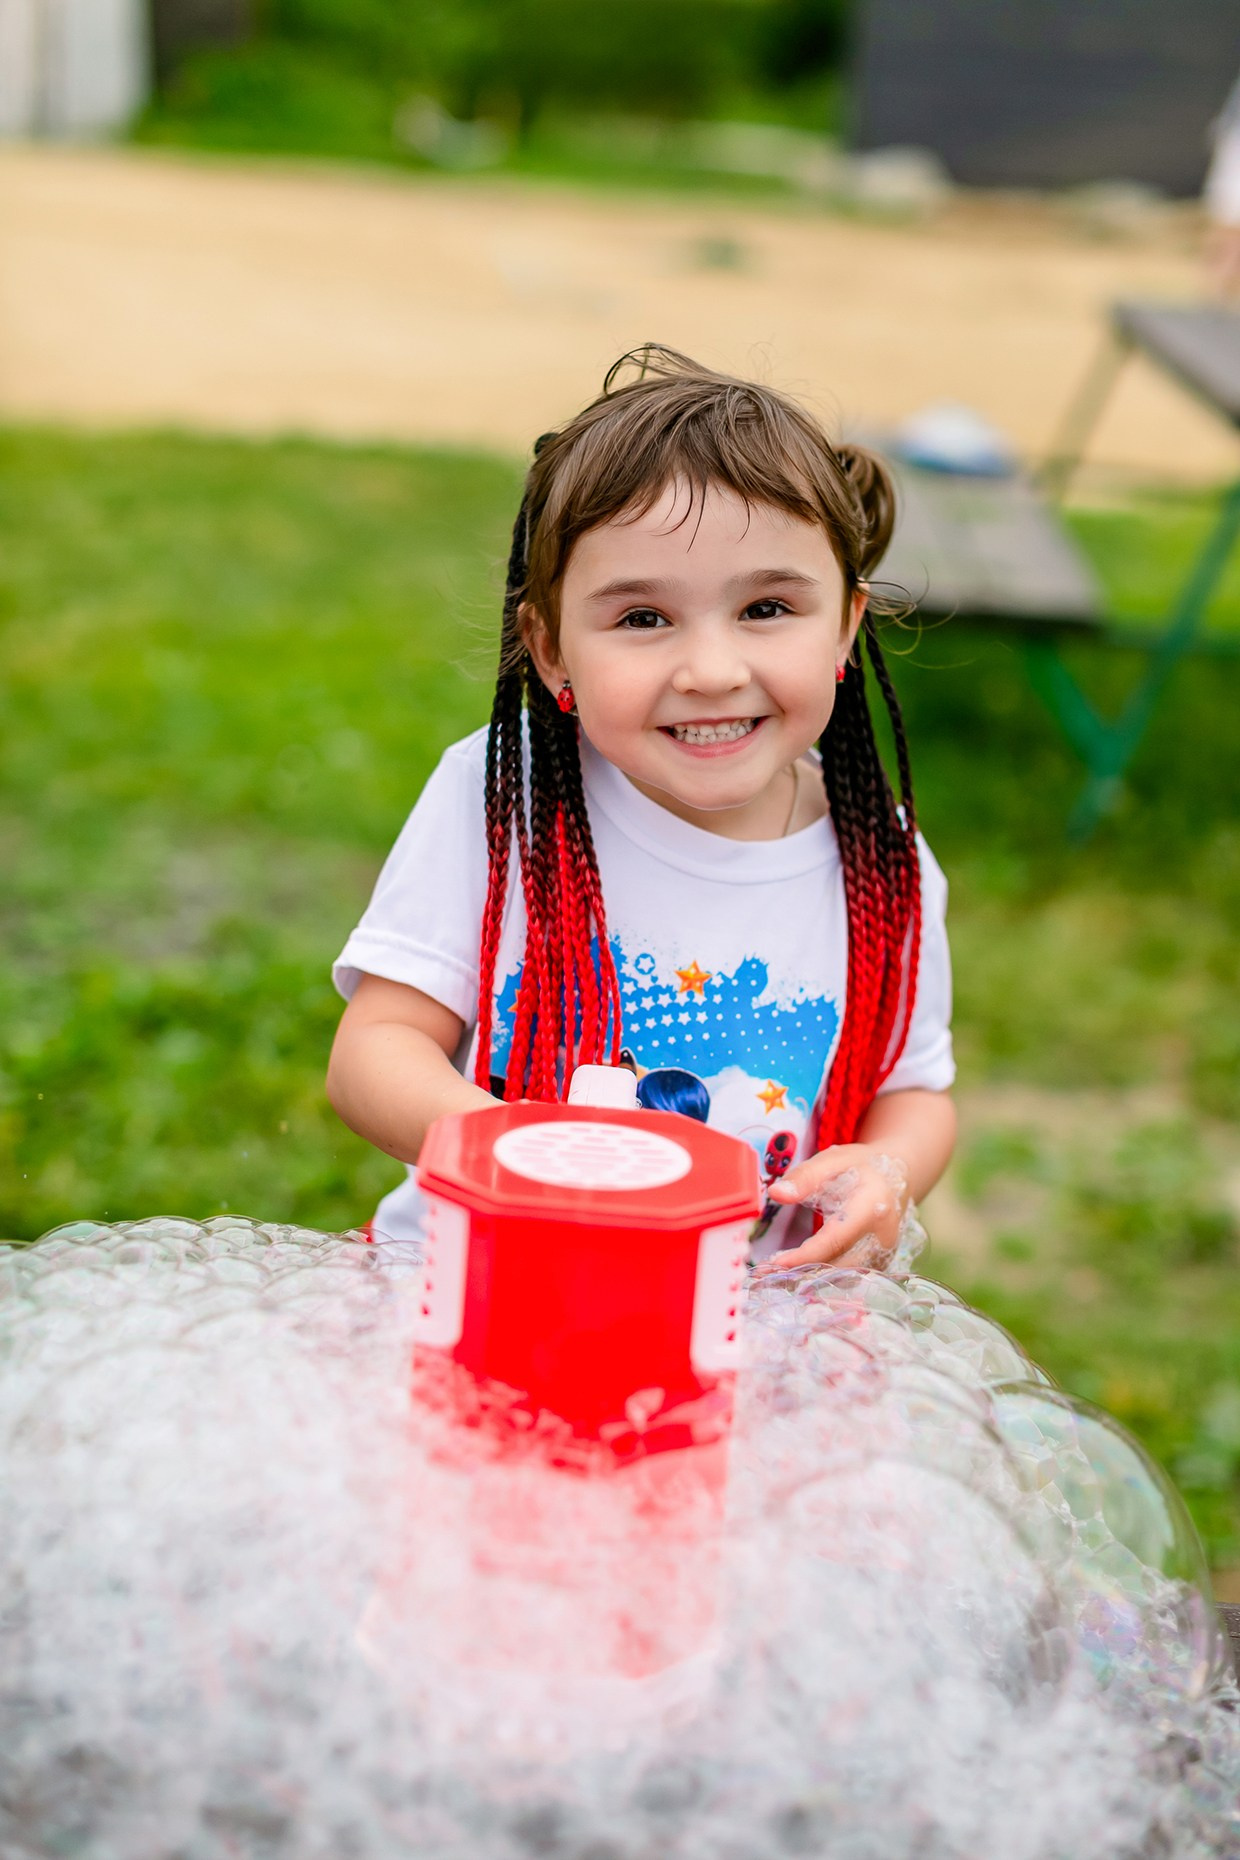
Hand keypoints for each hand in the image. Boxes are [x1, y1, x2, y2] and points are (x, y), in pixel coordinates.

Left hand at [754, 1142, 909, 1273]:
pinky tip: (799, 1271)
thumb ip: (805, 1177)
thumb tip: (776, 1194)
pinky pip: (850, 1275)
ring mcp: (885, 1253)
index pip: (836, 1239)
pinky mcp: (880, 1262)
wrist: (896, 1175)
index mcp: (872, 1208)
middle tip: (765, 1272)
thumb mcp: (833, 1160)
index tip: (775, 1263)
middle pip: (840, 1265)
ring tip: (775, 1274)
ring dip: (811, 1277)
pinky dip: (824, 1275)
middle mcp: (884, 1237)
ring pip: (845, 1275)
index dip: (805, 1255)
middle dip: (802, 1271)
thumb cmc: (861, 1167)